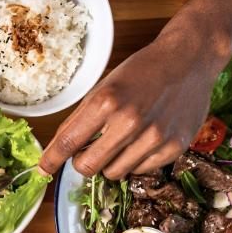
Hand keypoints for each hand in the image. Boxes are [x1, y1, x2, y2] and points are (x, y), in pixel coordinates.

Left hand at [39, 35, 220, 179]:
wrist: (189, 59)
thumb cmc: (141, 72)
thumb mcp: (103, 88)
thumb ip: (79, 120)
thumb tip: (56, 151)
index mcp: (106, 102)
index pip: (68, 143)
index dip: (51, 160)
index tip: (42, 170)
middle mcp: (130, 121)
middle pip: (89, 167)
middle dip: (83, 163)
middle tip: (89, 152)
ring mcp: (154, 137)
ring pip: (114, 173)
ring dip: (111, 163)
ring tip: (121, 142)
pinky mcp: (174, 147)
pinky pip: (141, 171)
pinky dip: (136, 161)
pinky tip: (143, 140)